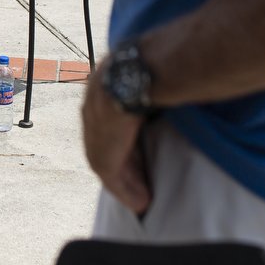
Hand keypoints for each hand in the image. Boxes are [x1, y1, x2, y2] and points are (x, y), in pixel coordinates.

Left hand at [81, 67, 150, 212]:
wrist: (140, 74)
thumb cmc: (155, 62)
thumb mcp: (149, 68)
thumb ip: (152, 79)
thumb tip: (171, 74)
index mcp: (103, 84)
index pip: (111, 117)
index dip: (127, 136)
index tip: (141, 152)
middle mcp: (93, 107)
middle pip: (108, 142)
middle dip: (126, 163)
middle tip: (143, 182)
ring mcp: (94, 131)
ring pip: (108, 162)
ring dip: (126, 181)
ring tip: (143, 199)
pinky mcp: (102, 153)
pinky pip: (111, 176)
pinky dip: (124, 190)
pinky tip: (140, 203)